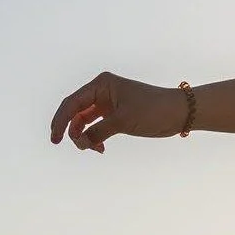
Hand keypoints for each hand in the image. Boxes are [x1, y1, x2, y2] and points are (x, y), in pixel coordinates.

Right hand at [50, 72, 189, 153]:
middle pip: (76, 112)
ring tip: (94, 149)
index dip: (60, 121)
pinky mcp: (116, 114)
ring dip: (85, 136)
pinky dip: (95, 137)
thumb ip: (98, 131)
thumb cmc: (153, 110)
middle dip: (73, 131)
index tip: (55, 139)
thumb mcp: (122, 121)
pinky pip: (97, 126)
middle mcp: (102, 91)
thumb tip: (81, 142)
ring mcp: (109, 103)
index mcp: (101, 84)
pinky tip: (100, 148)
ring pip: (85, 121)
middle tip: (81, 147)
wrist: (179, 112)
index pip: (72, 103)